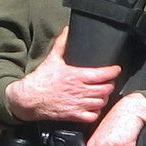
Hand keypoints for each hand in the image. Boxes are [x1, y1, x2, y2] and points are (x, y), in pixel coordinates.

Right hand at [5, 29, 119, 123]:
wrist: (29, 98)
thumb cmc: (41, 79)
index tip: (116, 69)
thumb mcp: (52, 58)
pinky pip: (92, 116)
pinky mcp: (73, 115)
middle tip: (109, 81)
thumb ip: (61, 43)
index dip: (113, 71)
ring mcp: (77, 104)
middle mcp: (79, 91)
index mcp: (76, 76)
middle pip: (105, 89)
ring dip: (104, 97)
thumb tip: (67, 30)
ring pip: (101, 102)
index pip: (102, 74)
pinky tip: (94, 106)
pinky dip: (96, 111)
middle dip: (110, 84)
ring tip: (103, 93)